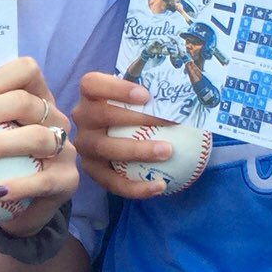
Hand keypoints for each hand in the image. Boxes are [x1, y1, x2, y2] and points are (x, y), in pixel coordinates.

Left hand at [0, 56, 77, 237]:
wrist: (26, 207)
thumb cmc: (2, 166)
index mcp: (38, 99)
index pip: (27, 71)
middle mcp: (56, 119)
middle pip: (25, 102)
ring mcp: (65, 148)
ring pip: (37, 137)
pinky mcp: (68, 179)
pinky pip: (43, 181)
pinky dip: (18, 186)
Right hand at [73, 72, 175, 198]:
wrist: (115, 133)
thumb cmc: (133, 110)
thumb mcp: (138, 96)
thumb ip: (153, 93)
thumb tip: (189, 94)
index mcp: (90, 95)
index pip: (92, 84)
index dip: (116, 88)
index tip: (146, 95)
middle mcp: (82, 118)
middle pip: (101, 115)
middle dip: (134, 118)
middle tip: (168, 122)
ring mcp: (84, 145)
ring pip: (105, 148)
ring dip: (137, 151)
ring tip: (167, 152)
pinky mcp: (90, 169)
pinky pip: (111, 181)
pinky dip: (135, 187)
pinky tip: (160, 186)